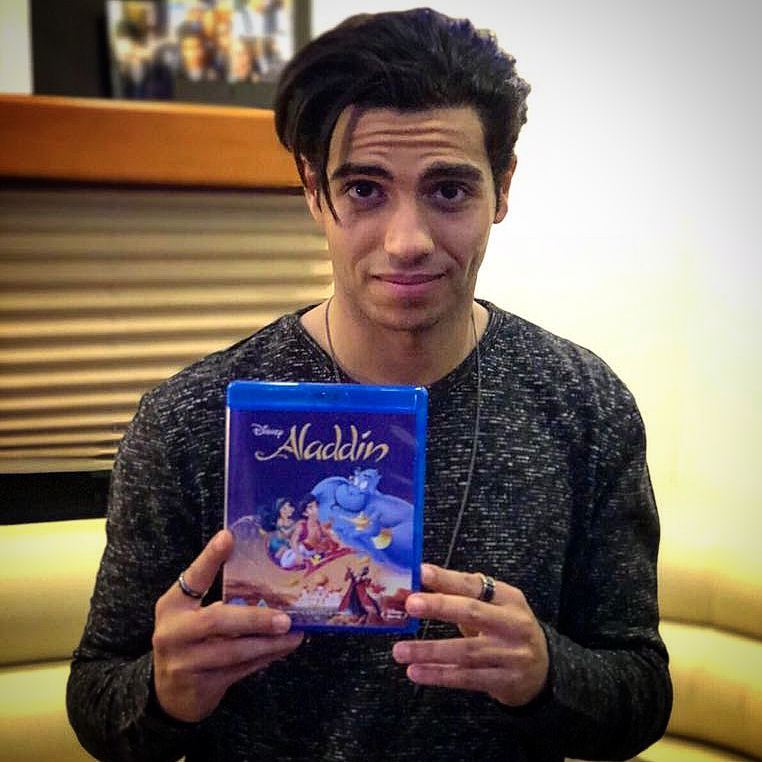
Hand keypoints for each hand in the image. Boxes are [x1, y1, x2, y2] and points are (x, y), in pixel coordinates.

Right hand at [152, 530, 303, 721]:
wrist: (169, 694)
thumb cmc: (189, 640)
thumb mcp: (191, 614)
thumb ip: (217, 596)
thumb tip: (265, 574)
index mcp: (172, 606)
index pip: (192, 578)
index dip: (210, 558)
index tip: (228, 537)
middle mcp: (173, 633)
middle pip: (217, 621)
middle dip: (255, 618)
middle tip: (285, 618)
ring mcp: (185, 662)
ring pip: (233, 652)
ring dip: (268, 643)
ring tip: (293, 634)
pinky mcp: (200, 686)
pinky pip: (239, 671)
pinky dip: (263, 659)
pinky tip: (281, 649)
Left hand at [392, 563, 548, 706]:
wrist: (543, 671)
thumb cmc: (507, 629)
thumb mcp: (495, 606)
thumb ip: (463, 594)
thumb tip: (420, 580)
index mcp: (509, 598)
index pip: (475, 584)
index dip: (447, 578)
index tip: (421, 572)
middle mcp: (513, 624)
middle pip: (473, 612)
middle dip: (439, 607)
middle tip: (410, 604)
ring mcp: (510, 655)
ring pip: (465, 651)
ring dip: (430, 651)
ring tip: (400, 650)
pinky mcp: (504, 681)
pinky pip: (466, 678)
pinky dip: (439, 675)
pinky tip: (416, 672)